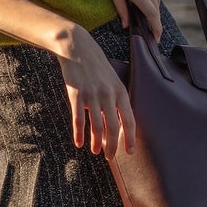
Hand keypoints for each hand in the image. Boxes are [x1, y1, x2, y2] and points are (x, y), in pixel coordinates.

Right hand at [55, 27, 137, 157]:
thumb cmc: (97, 67)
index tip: (129, 152)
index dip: (130, 138)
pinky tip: (78, 143)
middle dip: (112, 146)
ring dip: (96, 142)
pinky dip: (78, 134)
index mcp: (120, 91)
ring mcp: (92, 95)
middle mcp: (108, 94)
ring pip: (96, 126)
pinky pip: (78, 119)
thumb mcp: (113, 80)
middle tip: (110, 157)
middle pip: (113, 127)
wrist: (78, 49)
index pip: (129, 120)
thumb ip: (118, 99)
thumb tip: (121, 123)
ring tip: (96, 151)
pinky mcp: (76, 95)